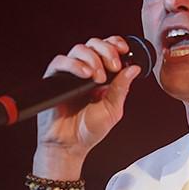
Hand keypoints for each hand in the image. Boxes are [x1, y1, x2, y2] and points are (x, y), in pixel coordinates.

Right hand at [37, 35, 143, 156]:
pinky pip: (61, 62)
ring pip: (79, 49)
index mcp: (102, 75)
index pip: (108, 49)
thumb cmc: (89, 130)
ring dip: (93, 59)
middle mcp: (85, 70)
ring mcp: (69, 73)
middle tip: (113, 66)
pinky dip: (74, 64)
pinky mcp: (54, 78)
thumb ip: (121, 88)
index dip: (115, 44)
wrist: (70, 145)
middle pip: (94, 44)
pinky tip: (85, 74)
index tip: (124, 50)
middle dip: (107, 50)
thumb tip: (134, 68)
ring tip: (98, 78)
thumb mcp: (113, 109)